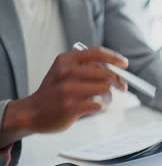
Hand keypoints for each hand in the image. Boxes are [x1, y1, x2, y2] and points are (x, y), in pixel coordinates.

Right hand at [0, 47, 127, 146]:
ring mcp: (68, 90)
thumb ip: (85, 67)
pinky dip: (102, 106)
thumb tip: (115, 69)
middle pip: (105, 72)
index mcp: (66, 60)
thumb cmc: (53, 92)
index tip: (125, 64)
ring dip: (110, 95)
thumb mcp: (64, 71)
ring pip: (105, 88)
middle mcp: (66, 72)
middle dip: (118, 81)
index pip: (97, 53)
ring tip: (106, 99)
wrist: (31, 113)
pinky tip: (97, 107)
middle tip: (123, 87)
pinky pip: (99, 104)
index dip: (114, 58)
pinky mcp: (70, 106)